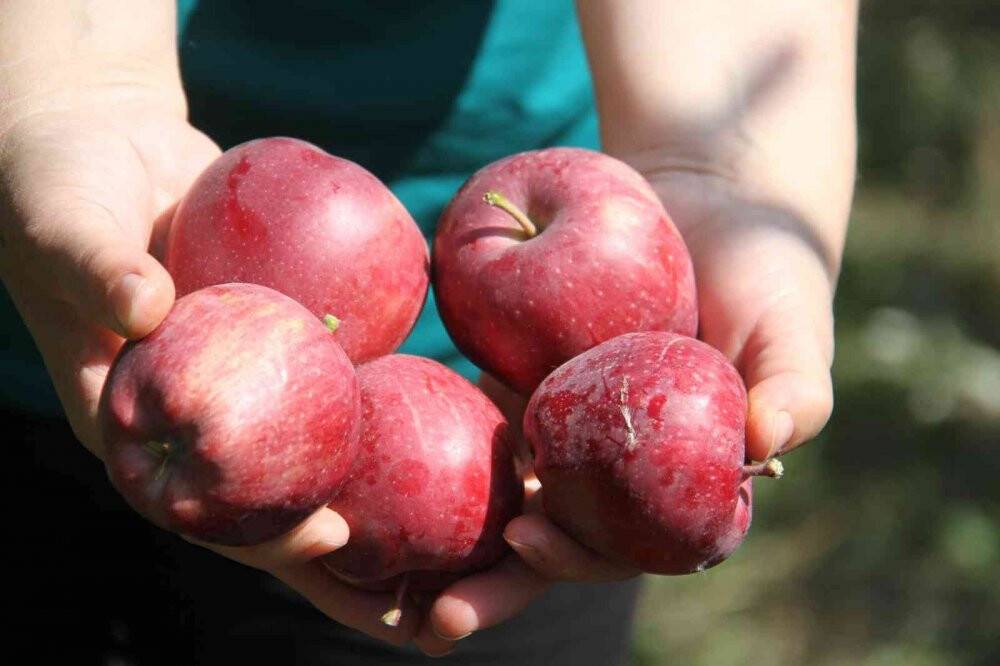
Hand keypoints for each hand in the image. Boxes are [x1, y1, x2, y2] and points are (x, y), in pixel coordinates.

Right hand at [0, 87, 416, 644]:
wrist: (103, 146)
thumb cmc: (58, 188)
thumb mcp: (61, 224)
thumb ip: (93, 264)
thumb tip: (146, 306)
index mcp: (128, 421)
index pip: (195, 504)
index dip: (260, 533)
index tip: (332, 532)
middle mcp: (187, 413)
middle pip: (264, 497)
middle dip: (334, 540)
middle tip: (416, 565)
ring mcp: (235, 378)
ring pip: (302, 445)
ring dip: (365, 480)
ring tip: (447, 510)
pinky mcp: (270, 336)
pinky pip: (322, 369)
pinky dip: (367, 390)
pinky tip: (437, 402)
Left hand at [414, 162, 838, 653]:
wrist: (708, 200)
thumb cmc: (764, 270)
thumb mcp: (791, 322)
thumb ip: (796, 386)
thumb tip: (767, 446)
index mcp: (679, 483)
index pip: (629, 544)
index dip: (580, 557)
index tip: (526, 541)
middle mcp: (619, 468)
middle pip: (554, 537)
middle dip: (498, 581)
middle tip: (434, 617)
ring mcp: (571, 428)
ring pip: (507, 493)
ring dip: (455, 534)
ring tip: (391, 563)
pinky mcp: (533, 381)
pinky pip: (485, 417)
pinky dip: (441, 442)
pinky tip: (389, 459)